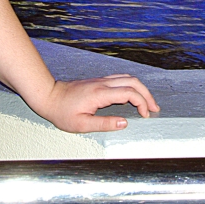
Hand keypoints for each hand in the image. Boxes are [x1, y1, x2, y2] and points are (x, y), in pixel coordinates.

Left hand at [34, 74, 160, 132]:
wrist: (49, 97)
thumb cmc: (63, 112)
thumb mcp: (81, 125)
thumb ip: (104, 124)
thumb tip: (124, 123)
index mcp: (100, 93)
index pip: (129, 93)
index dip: (142, 103)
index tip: (146, 115)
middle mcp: (103, 83)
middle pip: (133, 82)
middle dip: (147, 94)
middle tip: (154, 108)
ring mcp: (101, 80)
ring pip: (128, 78)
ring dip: (141, 89)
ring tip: (148, 103)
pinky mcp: (99, 81)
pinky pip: (120, 79)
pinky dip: (132, 86)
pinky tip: (133, 96)